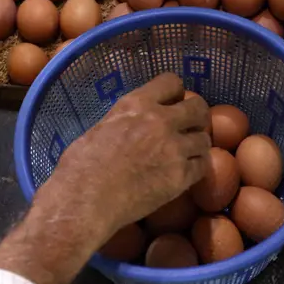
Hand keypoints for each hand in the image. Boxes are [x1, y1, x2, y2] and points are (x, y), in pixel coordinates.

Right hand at [0, 73, 209, 283]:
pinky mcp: (181, 177)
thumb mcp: (99, 128)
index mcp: (136, 105)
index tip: (172, 103)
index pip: (171, 82)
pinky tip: (184, 173)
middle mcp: (160, 121)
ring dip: (197, 145)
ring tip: (186, 154)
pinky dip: (195, 168)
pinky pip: (202, 166)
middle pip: (198, 108)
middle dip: (197, 116)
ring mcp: (174, 149)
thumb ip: (123, 121)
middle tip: (189, 127)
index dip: (175, 92)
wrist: (85, 201)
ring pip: (204, 139)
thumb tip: (128, 125)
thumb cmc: (79, 166)